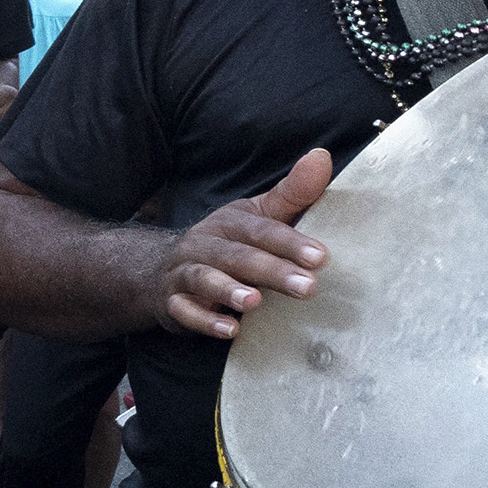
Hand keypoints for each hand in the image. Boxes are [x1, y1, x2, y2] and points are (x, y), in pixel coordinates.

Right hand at [155, 148, 331, 339]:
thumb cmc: (230, 244)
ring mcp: (185, 273)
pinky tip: (229, 330)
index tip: (321, 257)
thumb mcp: (259, 217)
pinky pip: (184, 311)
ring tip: (255, 303)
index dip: (290, 242)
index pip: (262, 230)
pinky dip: (204, 320)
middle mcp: (204, 244)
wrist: (165, 271)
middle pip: (237, 256)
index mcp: (230, 222)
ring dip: (228, 291)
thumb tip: (322, 156)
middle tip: (308, 288)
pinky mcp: (172, 303)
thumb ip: (294, 193)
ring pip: (205, 279)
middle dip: (271, 271)